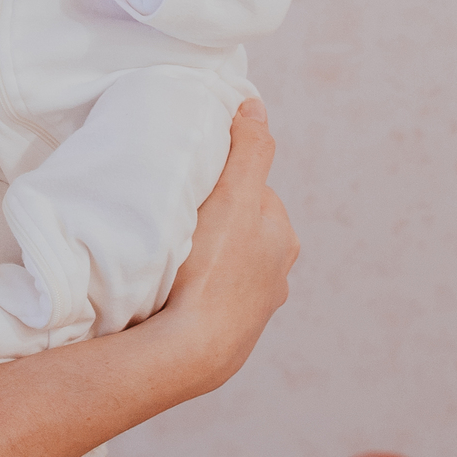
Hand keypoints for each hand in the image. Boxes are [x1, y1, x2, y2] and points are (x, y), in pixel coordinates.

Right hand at [157, 98, 298, 394]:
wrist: (192, 349)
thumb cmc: (213, 269)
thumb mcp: (234, 195)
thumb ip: (250, 149)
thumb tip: (256, 107)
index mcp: (283, 238)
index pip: (251, 190)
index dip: (220, 181)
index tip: (191, 185)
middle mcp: (277, 274)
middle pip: (239, 226)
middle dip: (213, 219)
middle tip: (177, 218)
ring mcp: (254, 308)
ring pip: (225, 261)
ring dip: (204, 254)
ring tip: (173, 256)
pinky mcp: (229, 333)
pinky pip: (211, 294)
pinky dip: (197, 287)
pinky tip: (174, 289)